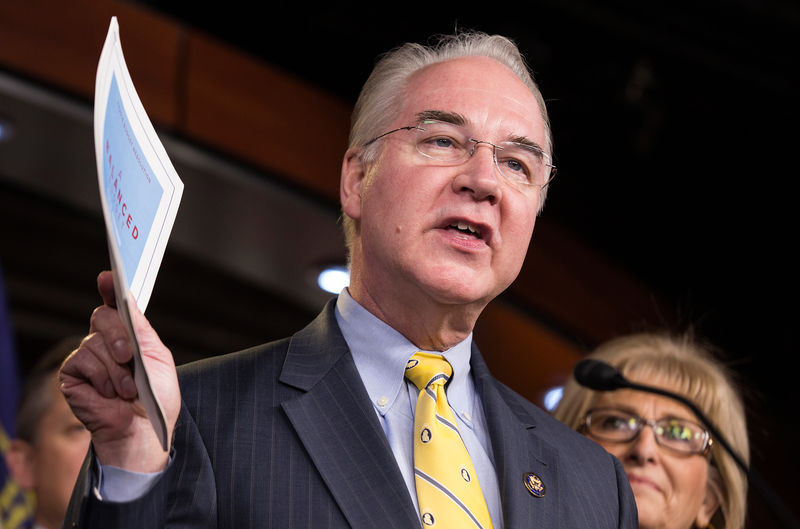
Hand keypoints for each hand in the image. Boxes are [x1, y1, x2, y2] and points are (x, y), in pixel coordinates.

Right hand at [59, 271, 180, 471]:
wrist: (143, 429)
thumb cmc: (156, 396)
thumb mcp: (156, 356)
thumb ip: (139, 327)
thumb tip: (125, 297)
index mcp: (129, 334)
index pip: (116, 304)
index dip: (110, 288)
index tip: (108, 276)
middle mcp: (106, 341)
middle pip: (102, 316)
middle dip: (118, 335)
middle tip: (129, 356)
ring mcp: (88, 357)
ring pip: (94, 342)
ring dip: (116, 367)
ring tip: (127, 389)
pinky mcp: (73, 375)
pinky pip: (82, 360)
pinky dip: (101, 376)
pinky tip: (110, 393)